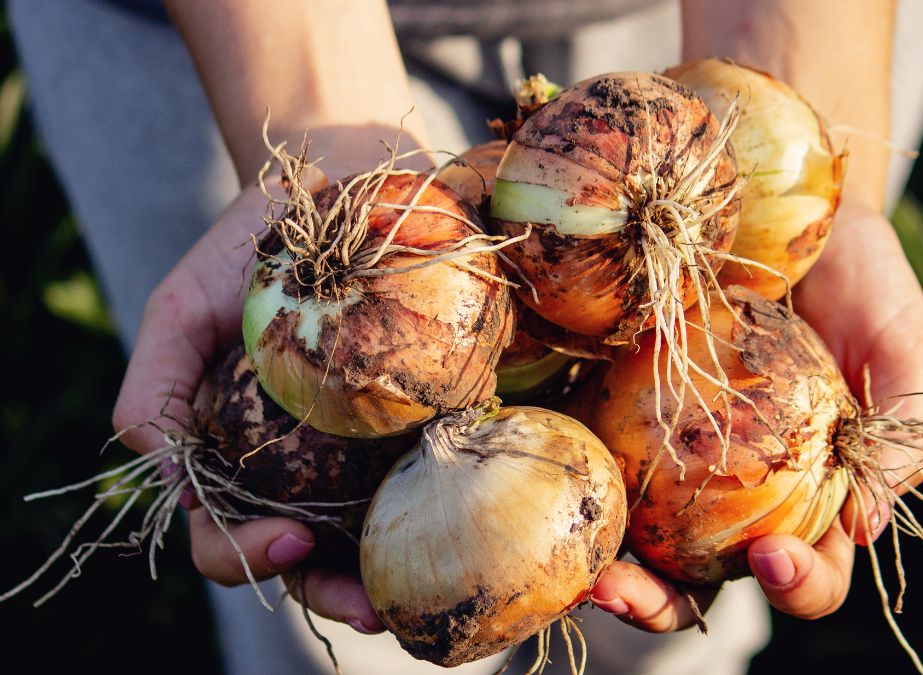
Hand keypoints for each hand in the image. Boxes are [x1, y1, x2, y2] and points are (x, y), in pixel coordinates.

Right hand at [111, 127, 426, 633]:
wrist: (336, 181)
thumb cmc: (248, 248)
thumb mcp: (181, 310)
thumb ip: (157, 393)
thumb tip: (171, 483)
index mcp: (240, 454)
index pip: (228, 533)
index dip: (247, 555)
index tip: (290, 538)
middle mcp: (305, 464)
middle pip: (312, 555)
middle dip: (337, 590)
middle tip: (375, 605)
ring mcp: (369, 444)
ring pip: (378, 531)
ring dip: (398, 571)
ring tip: (425, 592)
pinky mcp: (430, 411)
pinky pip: (441, 468)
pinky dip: (453, 502)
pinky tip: (474, 515)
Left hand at [590, 197, 922, 625]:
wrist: (793, 200)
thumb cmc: (865, 278)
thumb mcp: (903, 346)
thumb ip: (900, 432)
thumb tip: (867, 526)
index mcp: (817, 493)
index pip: (812, 568)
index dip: (799, 584)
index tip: (772, 557)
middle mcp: (743, 489)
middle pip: (703, 576)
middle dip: (664, 603)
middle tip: (626, 591)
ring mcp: (679, 454)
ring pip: (639, 536)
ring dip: (607, 565)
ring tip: (584, 570)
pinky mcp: (626, 408)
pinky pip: (597, 456)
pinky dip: (575, 481)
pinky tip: (551, 482)